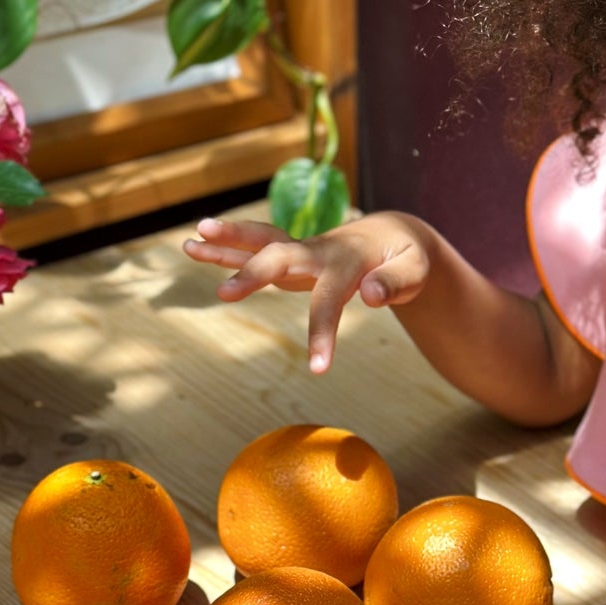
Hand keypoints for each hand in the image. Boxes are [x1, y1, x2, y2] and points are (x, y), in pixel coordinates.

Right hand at [182, 211, 432, 370]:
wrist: (393, 234)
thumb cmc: (407, 259)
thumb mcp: (416, 271)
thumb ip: (396, 284)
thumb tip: (371, 296)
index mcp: (348, 260)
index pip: (330, 299)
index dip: (323, 333)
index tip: (317, 370)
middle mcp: (318, 251)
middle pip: (282, 256)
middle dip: (254, 273)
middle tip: (224, 294)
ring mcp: (302, 251)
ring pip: (262, 243)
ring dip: (228, 242)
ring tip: (189, 243)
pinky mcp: (291, 256)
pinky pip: (256, 248)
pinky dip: (227, 248)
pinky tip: (194, 247)